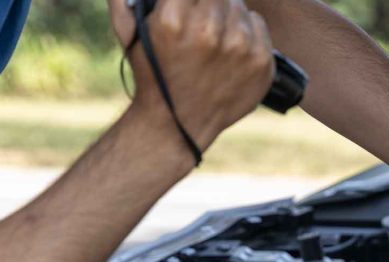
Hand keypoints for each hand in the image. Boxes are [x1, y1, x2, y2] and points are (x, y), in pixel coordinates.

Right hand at [108, 0, 274, 153]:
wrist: (179, 123)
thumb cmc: (153, 74)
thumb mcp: (128, 34)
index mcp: (174, 20)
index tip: (189, 5)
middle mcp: (208, 32)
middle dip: (209, 3)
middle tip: (203, 18)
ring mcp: (239, 48)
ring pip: (239, 6)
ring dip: (228, 14)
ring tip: (216, 34)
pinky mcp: (260, 61)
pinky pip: (258, 23)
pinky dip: (247, 29)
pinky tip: (233, 45)